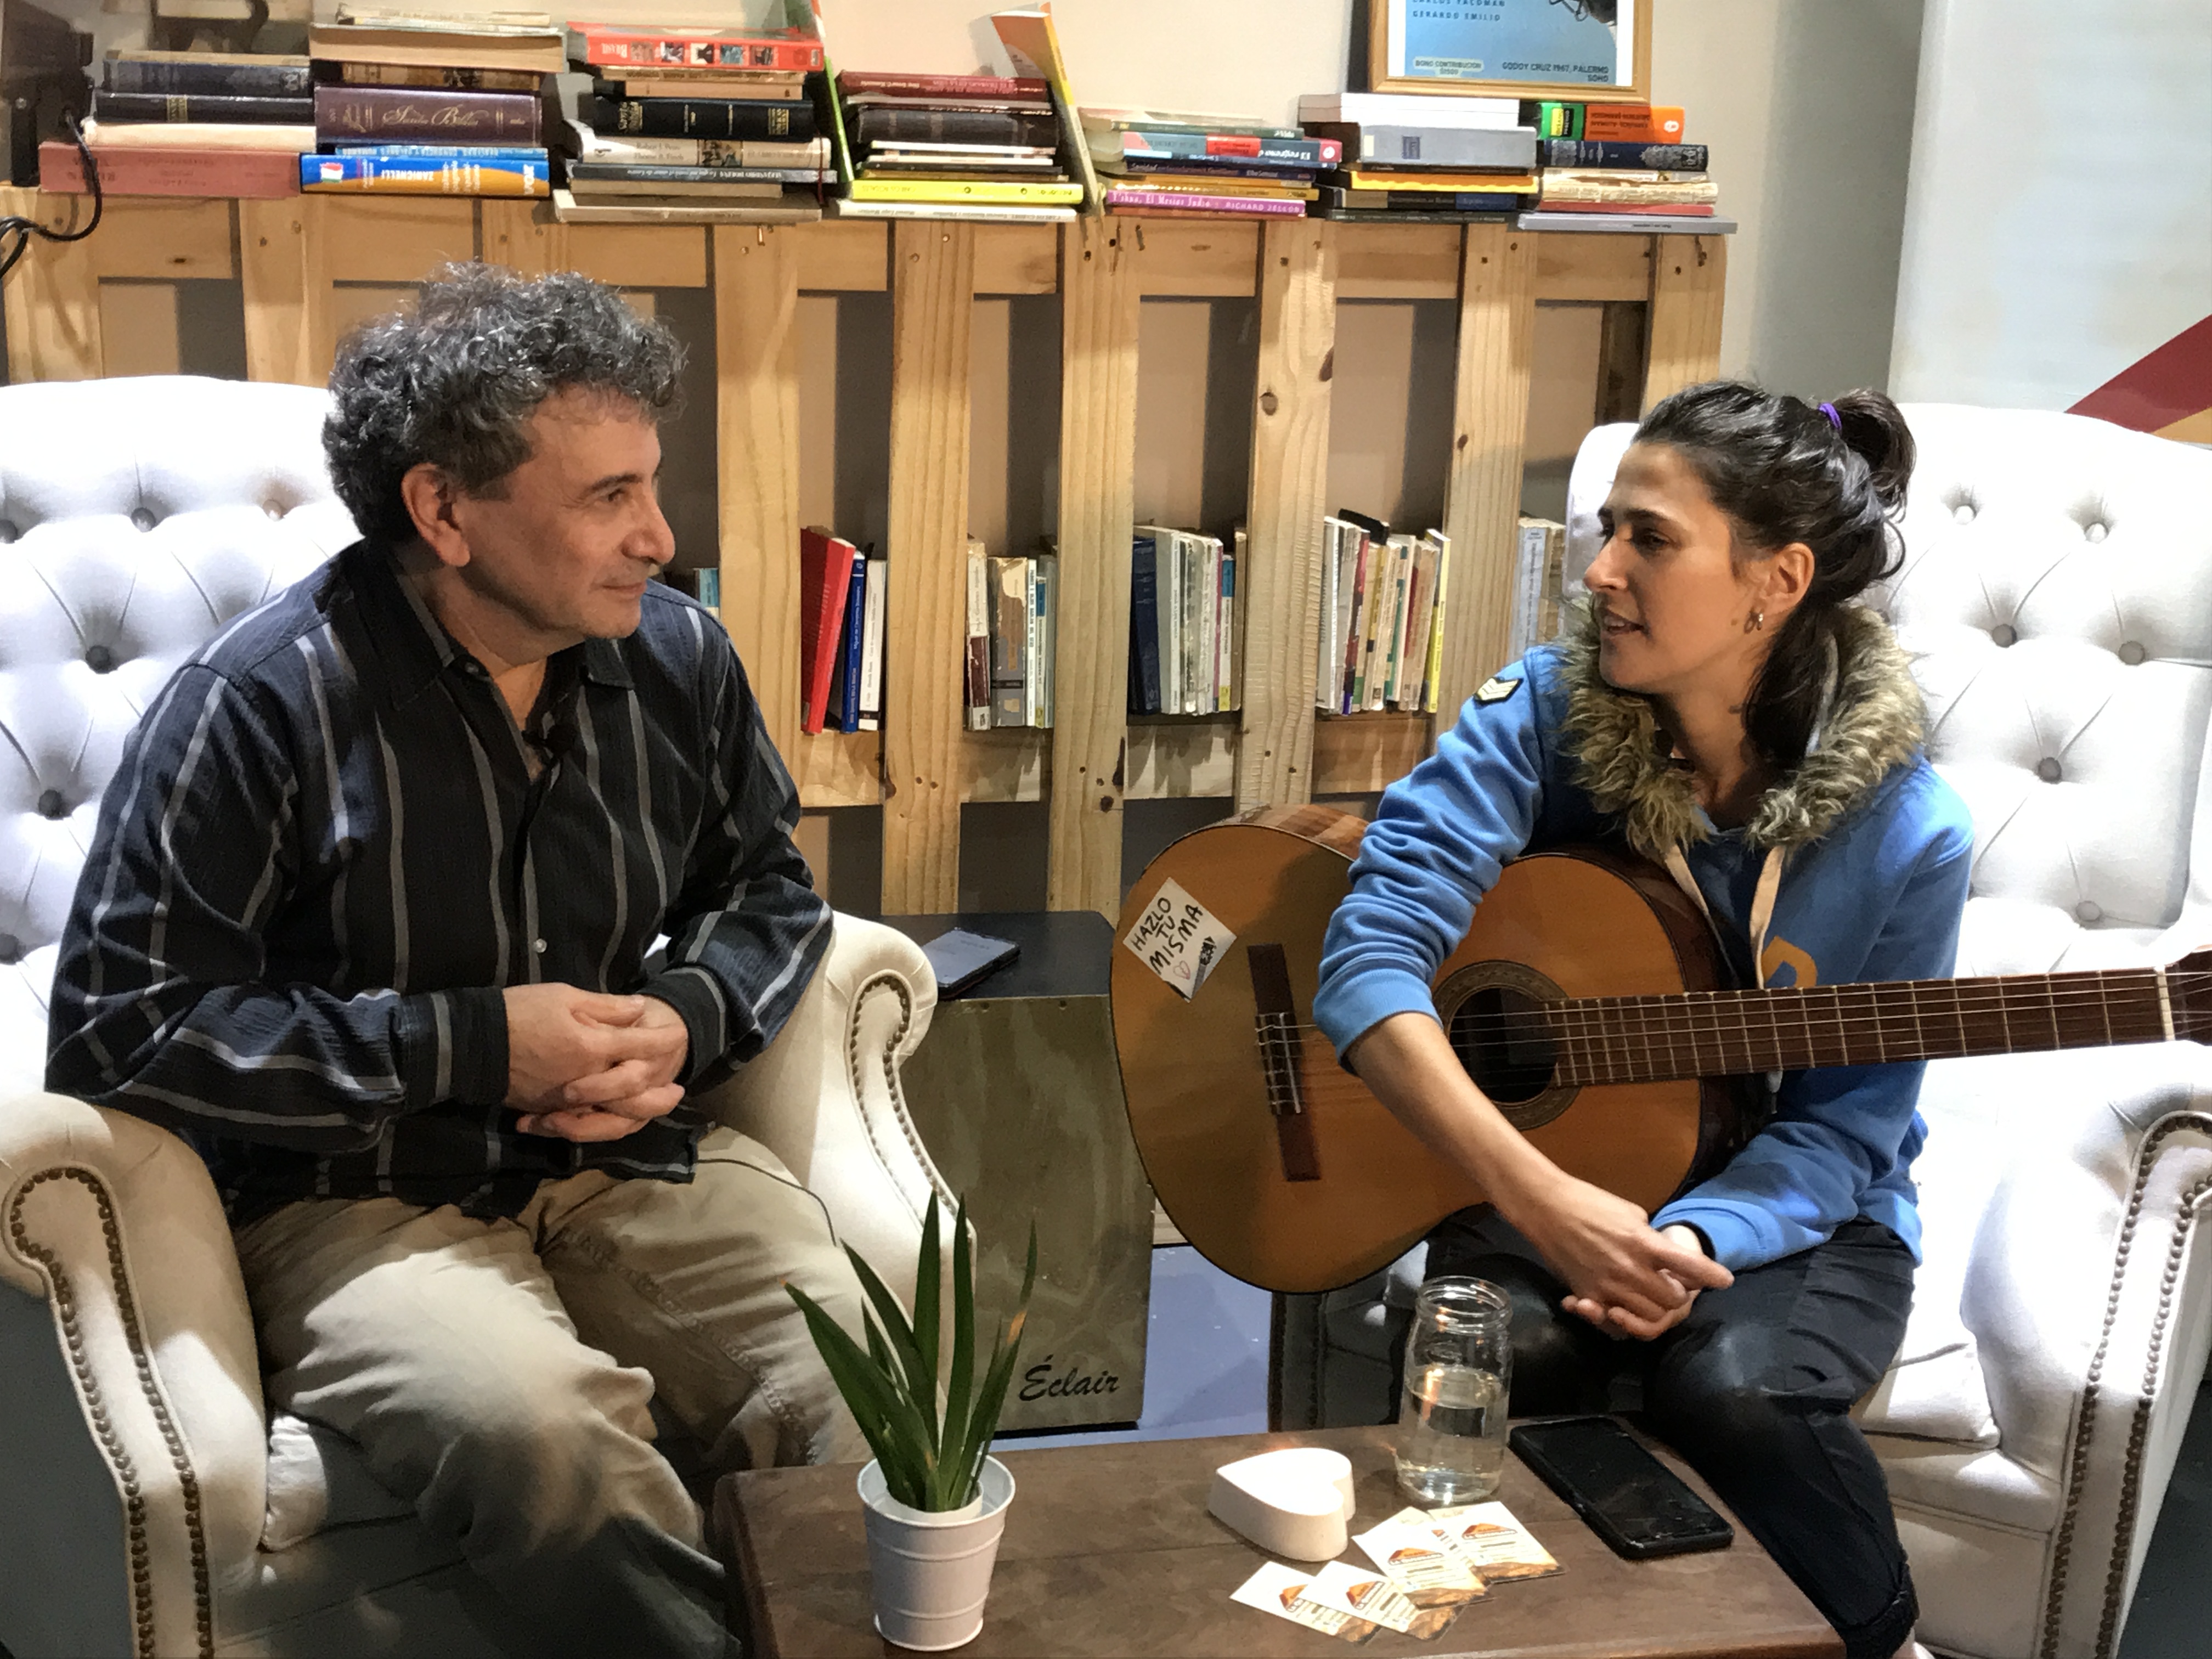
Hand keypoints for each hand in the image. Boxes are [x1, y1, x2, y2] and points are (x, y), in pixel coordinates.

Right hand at [504, 985, 687, 1141]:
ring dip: (638, 1115)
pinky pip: (585, 1125)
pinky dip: (603, 1124)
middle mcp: (585, 1080)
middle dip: (660, 1093)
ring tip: (653, 1109)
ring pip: (612, 1118)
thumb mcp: (564, 996)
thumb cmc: (520, 1011)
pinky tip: (616, 1117)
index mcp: (592, 1047)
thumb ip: (606, 1007)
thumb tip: (640, 1009)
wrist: (473, 1042)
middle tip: (679, 1090)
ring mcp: (567, 1100)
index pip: (640, 1046)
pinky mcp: (549, 1110)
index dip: (664, 1040)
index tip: (680, 1035)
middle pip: (634, 1094)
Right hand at [1503, 1174, 1731, 1333]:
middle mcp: (1630, 1269)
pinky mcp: (1588, 1296)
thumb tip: (1661, 1254)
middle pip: (1673, 1301)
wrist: (1545, 1209)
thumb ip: (1649, 1239)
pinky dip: (1624, 1315)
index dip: (1712, 1275)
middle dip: (1678, 1295)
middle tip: (1674, 1285)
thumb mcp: (1630, 1212)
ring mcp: (1609, 1286)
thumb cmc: (1589, 1202)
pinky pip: (1616, 1319)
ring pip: (1648, 1315)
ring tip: (1649, 1294)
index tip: (1725, 1280)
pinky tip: (1623, 1303)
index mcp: (1644, 1243)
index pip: (1690, 1266)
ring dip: (1654, 1307)